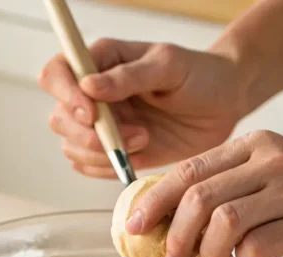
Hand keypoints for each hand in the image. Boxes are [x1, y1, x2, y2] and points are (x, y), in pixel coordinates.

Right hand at [37, 39, 243, 177]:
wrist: (224, 104)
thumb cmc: (200, 75)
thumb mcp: (169, 66)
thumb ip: (129, 76)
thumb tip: (88, 86)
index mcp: (100, 62)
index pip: (57, 74)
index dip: (66, 96)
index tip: (93, 114)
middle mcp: (93, 93)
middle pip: (59, 118)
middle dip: (90, 135)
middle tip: (135, 134)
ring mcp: (102, 124)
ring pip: (71, 146)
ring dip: (103, 153)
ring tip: (144, 141)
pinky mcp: (114, 150)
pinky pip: (90, 166)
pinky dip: (108, 168)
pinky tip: (138, 155)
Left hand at [125, 130, 282, 256]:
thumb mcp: (276, 168)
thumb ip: (234, 184)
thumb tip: (178, 218)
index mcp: (253, 146)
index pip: (188, 171)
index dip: (152, 201)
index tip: (133, 227)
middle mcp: (269, 161)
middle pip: (197, 197)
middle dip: (171, 236)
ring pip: (222, 221)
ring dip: (206, 252)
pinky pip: (258, 245)